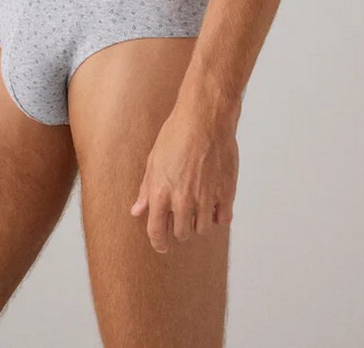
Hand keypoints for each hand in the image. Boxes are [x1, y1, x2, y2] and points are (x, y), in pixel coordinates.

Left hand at [130, 103, 239, 251]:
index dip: (158, 243)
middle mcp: (183, 200)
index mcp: (161, 193)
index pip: (157, 232)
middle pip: (182, 234)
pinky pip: (222, 219)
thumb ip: (146, 189)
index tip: (161, 245)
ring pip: (203, 229)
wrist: (205, 118)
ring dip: (199, 222)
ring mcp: (206, 199)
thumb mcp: (153, 160)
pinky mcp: (226, 193)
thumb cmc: (177, 134)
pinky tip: (215, 204)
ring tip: (199, 206)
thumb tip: (137, 210)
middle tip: (182, 218)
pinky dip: (218, 216)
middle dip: (180, 229)